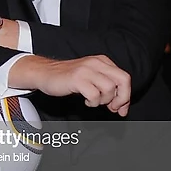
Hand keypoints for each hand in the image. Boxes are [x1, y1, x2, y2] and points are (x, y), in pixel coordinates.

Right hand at [11, 55, 130, 116]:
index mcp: (102, 61)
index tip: (121, 108)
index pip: (124, 78)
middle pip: (123, 80)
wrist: (44, 73)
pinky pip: (94, 94)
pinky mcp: (77, 79)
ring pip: (109, 88)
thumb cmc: (66, 77)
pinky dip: (93, 102)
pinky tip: (86, 100)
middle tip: (112, 107)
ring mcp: (86, 70)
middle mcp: (96, 63)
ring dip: (104, 100)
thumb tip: (121, 106)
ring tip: (94, 101)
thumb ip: (106, 86)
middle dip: (121, 98)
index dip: (126, 96)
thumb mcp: (90, 77)